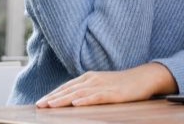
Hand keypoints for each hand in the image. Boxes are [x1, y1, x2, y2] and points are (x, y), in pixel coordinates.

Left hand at [35, 63, 176, 107]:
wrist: (144, 77)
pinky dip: (86, 100)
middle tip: (39, 105)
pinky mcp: (114, 93)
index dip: (53, 94)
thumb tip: (71, 99)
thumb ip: (87, 90)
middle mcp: (93, 80)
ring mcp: (103, 86)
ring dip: (64, 99)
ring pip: (79, 93)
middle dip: (53, 98)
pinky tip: (76, 103)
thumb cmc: (122, 83)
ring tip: (51, 105)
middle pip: (69, 90)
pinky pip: (97, 97)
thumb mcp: (101, 85)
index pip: (66, 87)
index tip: (39, 103)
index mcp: (89, 77)